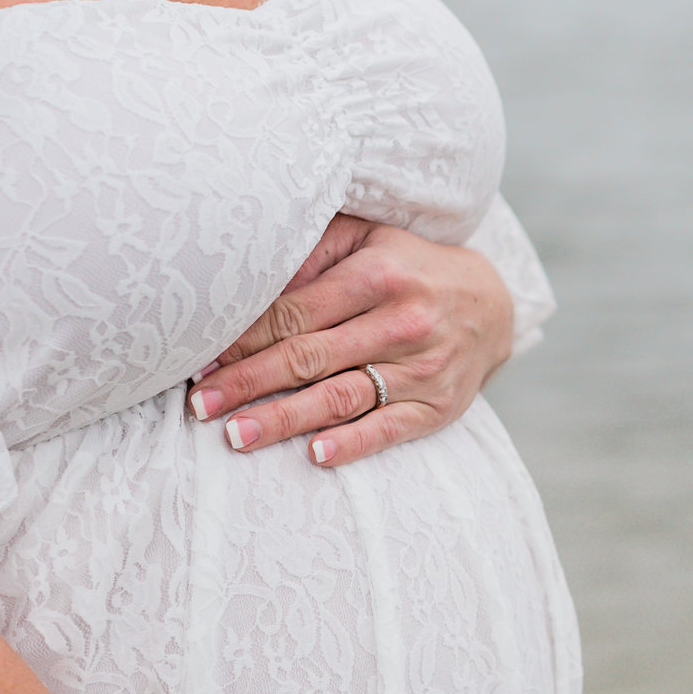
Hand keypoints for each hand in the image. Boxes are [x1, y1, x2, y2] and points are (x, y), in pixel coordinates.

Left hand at [186, 215, 514, 466]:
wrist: (492, 303)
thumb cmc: (409, 267)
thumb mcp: (366, 239)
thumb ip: (311, 254)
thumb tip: (247, 282)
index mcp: (377, 275)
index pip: (295, 312)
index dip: (244, 338)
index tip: (201, 359)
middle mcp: (401, 321)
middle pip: (309, 357)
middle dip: (248, 382)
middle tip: (200, 405)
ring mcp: (422, 368)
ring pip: (340, 398)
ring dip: (284, 419)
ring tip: (236, 436)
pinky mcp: (438, 406)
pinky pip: (388, 429)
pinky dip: (352, 443)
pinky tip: (315, 454)